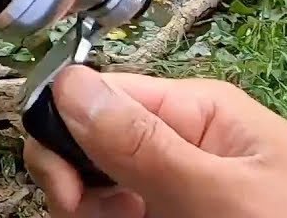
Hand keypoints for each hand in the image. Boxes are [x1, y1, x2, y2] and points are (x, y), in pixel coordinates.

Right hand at [25, 67, 286, 217]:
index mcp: (195, 111)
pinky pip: (122, 216)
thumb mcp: (224, 193)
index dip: (62, 135)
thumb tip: (68, 82)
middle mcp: (180, 147)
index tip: (64, 190)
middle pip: (87, 148)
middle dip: (74, 184)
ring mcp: (178, 193)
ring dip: (92, 212)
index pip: (96, 96)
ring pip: (98, 194)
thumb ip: (144, 144)